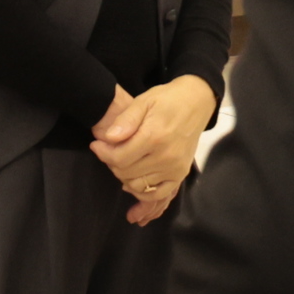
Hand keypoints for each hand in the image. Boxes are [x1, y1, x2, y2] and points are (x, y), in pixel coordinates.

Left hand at [91, 76, 213, 216]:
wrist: (196, 102)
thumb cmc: (167, 99)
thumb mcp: (143, 101)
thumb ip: (126, 120)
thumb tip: (109, 138)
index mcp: (154, 137)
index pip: (119, 158)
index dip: (103, 153)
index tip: (97, 146)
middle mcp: (166, 157)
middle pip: (126, 173)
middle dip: (112, 163)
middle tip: (108, 152)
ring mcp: (175, 168)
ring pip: (138, 185)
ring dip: (124, 177)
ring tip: (121, 162)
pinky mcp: (180, 174)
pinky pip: (157, 194)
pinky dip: (142, 192)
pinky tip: (133, 183)